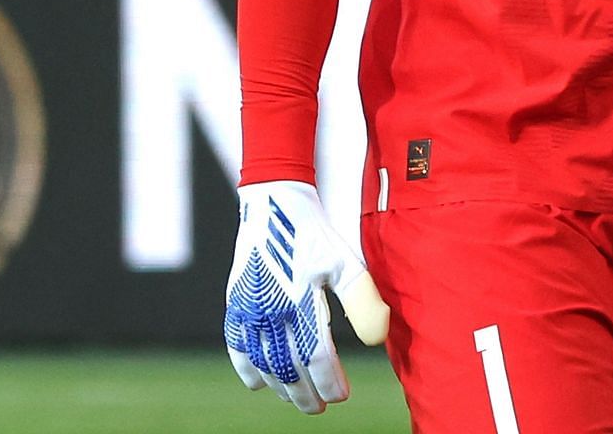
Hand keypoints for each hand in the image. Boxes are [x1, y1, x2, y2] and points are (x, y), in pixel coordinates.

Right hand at [225, 181, 389, 414]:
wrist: (275, 204)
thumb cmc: (316, 235)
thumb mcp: (347, 263)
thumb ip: (363, 301)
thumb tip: (377, 340)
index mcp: (301, 300)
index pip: (316, 357)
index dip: (328, 382)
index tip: (341, 395)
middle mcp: (271, 309)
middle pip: (288, 368)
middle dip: (305, 393)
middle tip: (319, 407)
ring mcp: (249, 309)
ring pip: (262, 363)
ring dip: (280, 386)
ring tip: (297, 398)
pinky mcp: (235, 304)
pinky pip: (236, 347)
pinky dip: (247, 369)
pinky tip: (260, 383)